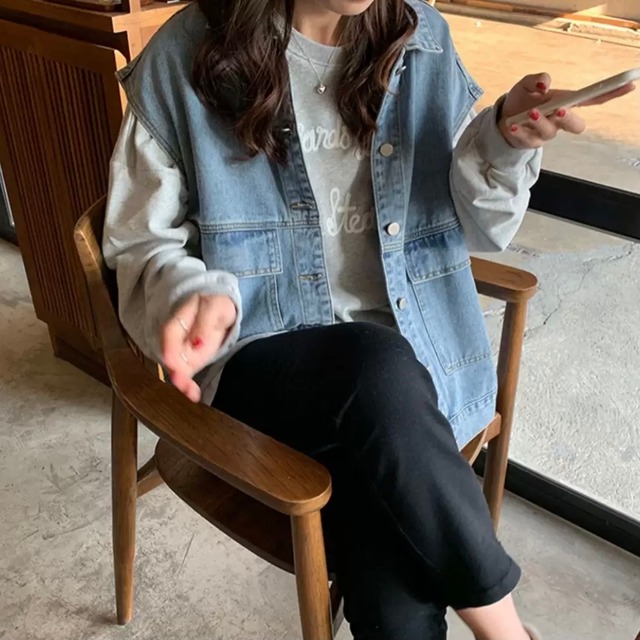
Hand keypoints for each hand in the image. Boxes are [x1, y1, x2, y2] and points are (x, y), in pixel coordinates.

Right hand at [161, 293, 236, 401]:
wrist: (219, 305)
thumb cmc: (214, 302)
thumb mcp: (213, 307)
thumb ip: (205, 324)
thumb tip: (198, 342)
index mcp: (178, 322)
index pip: (169, 337)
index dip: (170, 351)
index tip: (175, 365)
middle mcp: (176, 339)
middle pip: (170, 357)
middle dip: (176, 373)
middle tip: (183, 385)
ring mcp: (183, 352)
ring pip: (177, 370)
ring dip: (182, 384)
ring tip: (190, 393)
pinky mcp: (191, 361)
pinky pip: (186, 376)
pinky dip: (189, 386)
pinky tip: (194, 395)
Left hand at [498, 72, 635, 148]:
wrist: (500, 118)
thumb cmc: (521, 100)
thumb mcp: (526, 83)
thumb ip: (536, 78)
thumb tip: (544, 84)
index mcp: (567, 102)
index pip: (593, 99)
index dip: (611, 93)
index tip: (630, 84)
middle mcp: (560, 120)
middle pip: (577, 126)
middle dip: (570, 118)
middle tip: (560, 108)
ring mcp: (546, 134)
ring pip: (551, 132)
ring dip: (541, 122)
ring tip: (529, 113)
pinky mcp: (531, 143)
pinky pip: (529, 140)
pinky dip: (520, 131)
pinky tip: (512, 124)